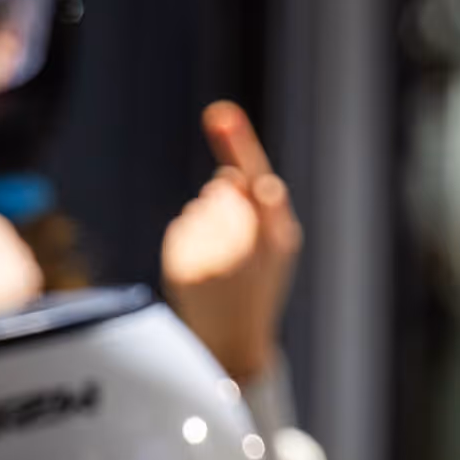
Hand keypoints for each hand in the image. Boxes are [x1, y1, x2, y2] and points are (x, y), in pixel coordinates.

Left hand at [160, 102, 302, 382]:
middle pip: (225, 191)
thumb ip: (261, 208)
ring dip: (210, 220)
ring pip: (202, 207)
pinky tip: (203, 265)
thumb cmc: (262, 288)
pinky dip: (190, 236)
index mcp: (277, 242)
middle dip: (228, 198)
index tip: (219, 116)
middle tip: (237, 236)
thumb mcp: (279, 248)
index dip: (238, 148)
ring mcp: (208, 262)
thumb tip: (224, 177)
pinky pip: (182, 226)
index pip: (258, 185)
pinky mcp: (180, 271)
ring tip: (223, 260)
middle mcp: (242, 252)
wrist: (234, 343)